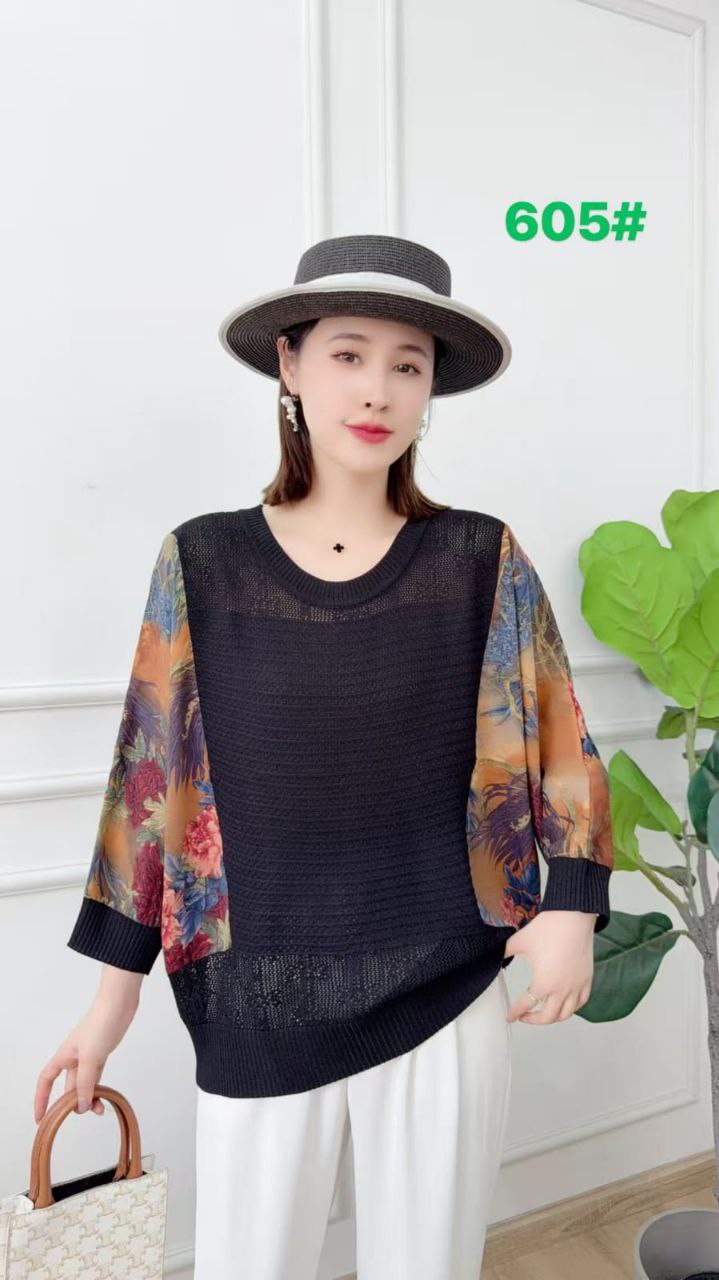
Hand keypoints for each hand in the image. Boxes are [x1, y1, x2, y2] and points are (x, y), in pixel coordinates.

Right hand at [33, 994, 138, 1122]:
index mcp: (64, 1056)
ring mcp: (88, 1057)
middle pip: (68, 1086)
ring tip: (100, 1110)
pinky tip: (105, 1099)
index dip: (41, 1098)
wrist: (118, 1006)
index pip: (46, 1080)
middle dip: (73, 1102)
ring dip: (89, 1098)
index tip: (40, 1117)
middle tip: (84, 1113)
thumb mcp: (90, 1058)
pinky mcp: (101, 1055)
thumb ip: (85, 1083)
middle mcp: (73, 1059)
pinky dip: (99, 1089)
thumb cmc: (100, 1026)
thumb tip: (80, 1106)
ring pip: (84, 1084)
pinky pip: (96, 1078)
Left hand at [503, 910, 597, 1023]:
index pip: (526, 1004)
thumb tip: (495, 957)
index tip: (510, 1016)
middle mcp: (562, 990)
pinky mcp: (587, 979)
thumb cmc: (548, 928)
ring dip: (554, 1018)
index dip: (515, 1012)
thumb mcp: (520, 942)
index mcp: (543, 983)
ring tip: (544, 1013)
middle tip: (524, 1016)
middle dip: (534, 1020)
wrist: (573, 916)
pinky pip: (581, 1002)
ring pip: (566, 1014)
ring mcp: (576, 986)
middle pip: (548, 1016)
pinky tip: (565, 1004)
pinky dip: (572, 1008)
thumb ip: (505, 953)